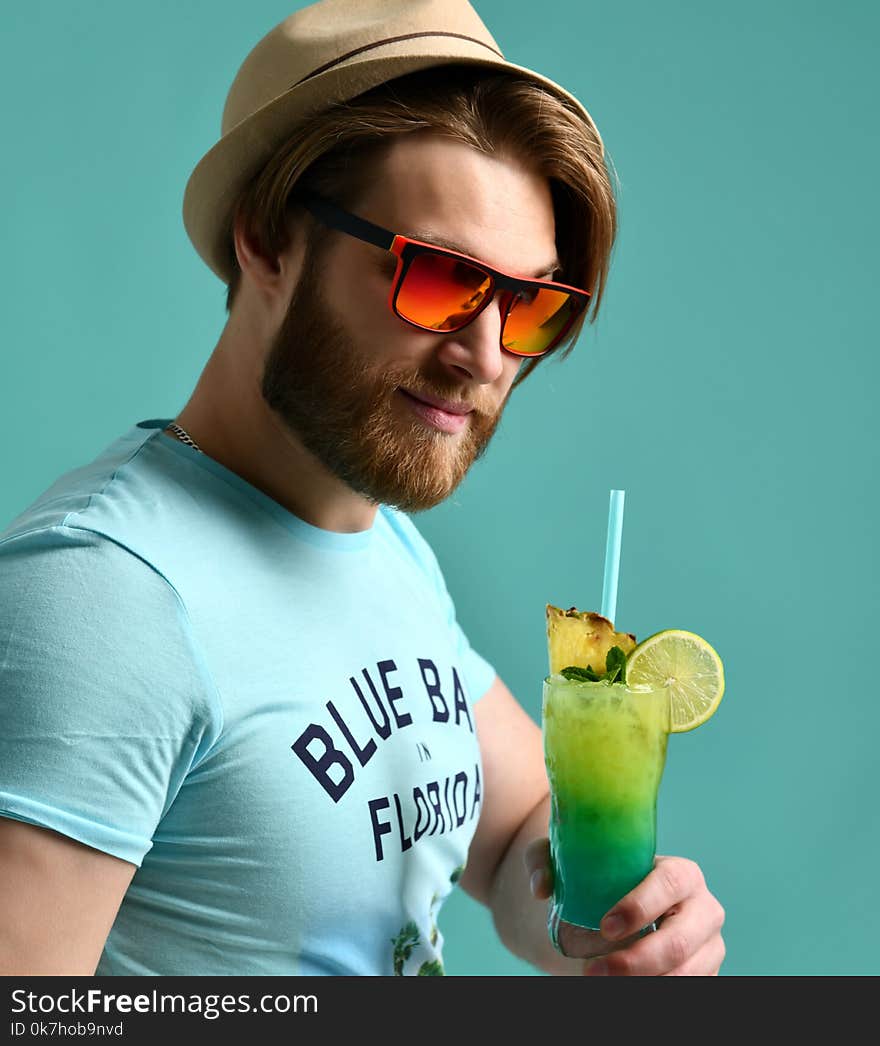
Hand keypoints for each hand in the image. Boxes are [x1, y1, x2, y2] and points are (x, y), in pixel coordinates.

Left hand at [524, 840, 725, 974]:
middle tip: (592, 970)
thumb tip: (540, 888)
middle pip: (679, 940)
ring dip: (641, 984)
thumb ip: (546, 860)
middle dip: (636, 961)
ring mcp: (710, 947)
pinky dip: (654, 991)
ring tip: (597, 980)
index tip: (604, 926)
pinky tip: (622, 989)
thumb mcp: (570, 861)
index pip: (670, 883)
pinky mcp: (706, 974)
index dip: (640, 906)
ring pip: (686, 975)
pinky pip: (689, 989)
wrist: (621, 909)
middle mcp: (705, 909)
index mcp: (682, 873)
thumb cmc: (601, 880)